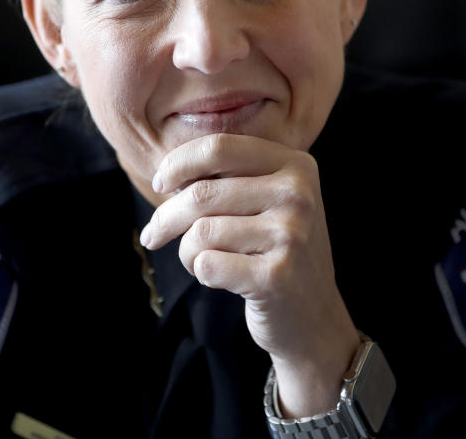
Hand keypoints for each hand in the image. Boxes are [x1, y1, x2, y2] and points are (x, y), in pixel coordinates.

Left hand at [138, 132, 360, 416]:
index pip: (219, 147)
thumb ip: (227, 178)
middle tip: (152, 235)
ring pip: (200, 231)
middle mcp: (298, 195)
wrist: (313, 316)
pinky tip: (222, 277)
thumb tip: (166, 175)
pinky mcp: (276, 276)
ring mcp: (291, 235)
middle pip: (202, 192)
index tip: (159, 183)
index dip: (178, 163)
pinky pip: (206, 264)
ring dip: (186, 250)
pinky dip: (201, 272)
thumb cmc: (273, 251)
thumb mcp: (266, 201)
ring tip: (205, 260)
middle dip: (166, 216)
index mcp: (296, 166)